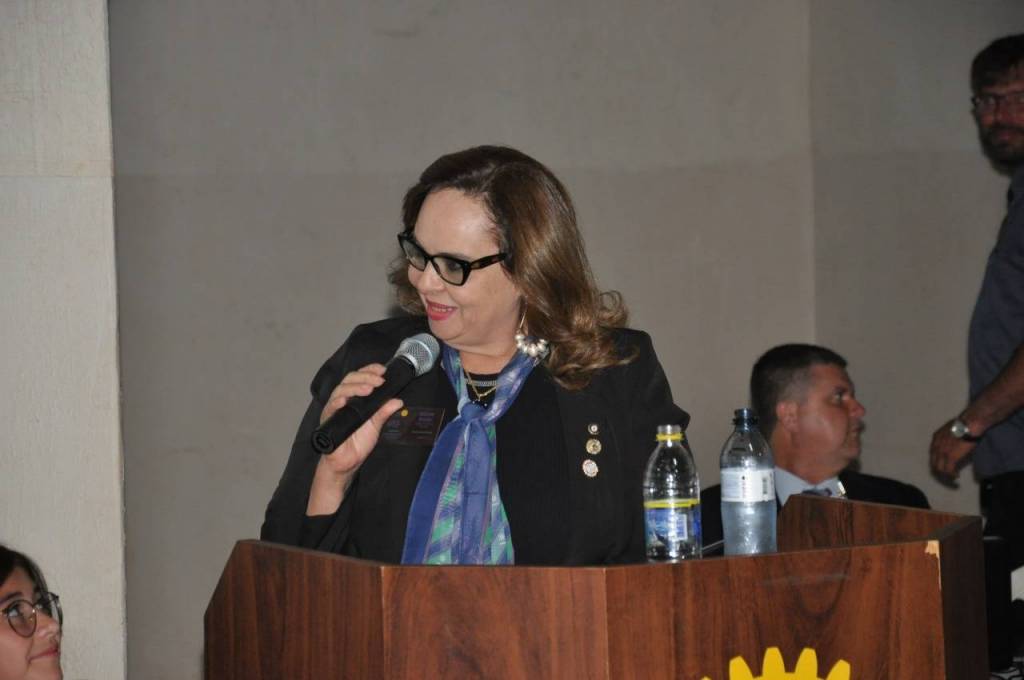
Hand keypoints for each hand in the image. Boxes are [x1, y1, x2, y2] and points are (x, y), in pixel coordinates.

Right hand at [306, 364, 404, 514]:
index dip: (369, 370)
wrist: (347, 462)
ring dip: (354, 387)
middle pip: (349, 379)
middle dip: (365, 377)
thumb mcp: (375, 426)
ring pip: (340, 390)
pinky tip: (344, 401)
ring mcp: (334, 409)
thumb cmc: (358, 442)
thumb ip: (384, 413)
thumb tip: (398, 401)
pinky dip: (336, 402)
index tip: (382, 370)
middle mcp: (343, 400)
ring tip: (368, 389)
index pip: (360, 377)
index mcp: (354, 398)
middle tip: (378, 381)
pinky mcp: (327, 420)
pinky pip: (329, 408)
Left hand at [929, 419, 975, 485]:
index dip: (938, 460)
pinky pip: (948, 470)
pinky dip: (952, 475)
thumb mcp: (952, 430)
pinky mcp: (950, 457)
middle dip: (940, 470)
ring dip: (946, 474)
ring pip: (939, 468)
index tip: (945, 464)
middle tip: (948, 474)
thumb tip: (955, 441)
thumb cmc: (965, 424)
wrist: (969, 424)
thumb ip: (950, 437)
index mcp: (936, 438)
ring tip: (953, 477)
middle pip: (934, 462)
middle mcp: (936, 445)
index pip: (933, 453)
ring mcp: (942, 452)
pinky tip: (956, 476)